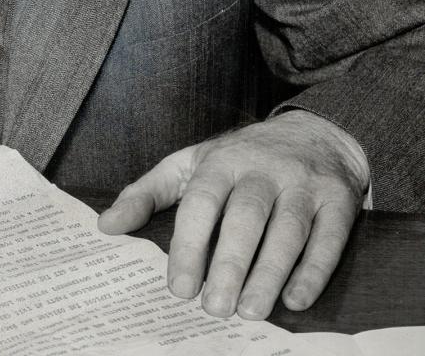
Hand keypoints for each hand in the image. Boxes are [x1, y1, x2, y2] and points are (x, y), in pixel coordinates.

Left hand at [98, 111, 369, 318]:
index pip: (201, 200)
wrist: (315, 132)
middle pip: (245, 217)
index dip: (190, 244)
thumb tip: (106, 226)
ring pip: (287, 230)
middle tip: (215, 308)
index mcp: (221, 160)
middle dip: (229, 264)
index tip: (179, 286)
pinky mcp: (338, 200)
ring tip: (250, 311)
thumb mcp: (190, 164)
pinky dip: (313, 270)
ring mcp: (302, 183)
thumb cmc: (239, 158)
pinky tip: (295, 300)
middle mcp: (262, 169)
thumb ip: (147, 193)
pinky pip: (328, 238)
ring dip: (268, 273)